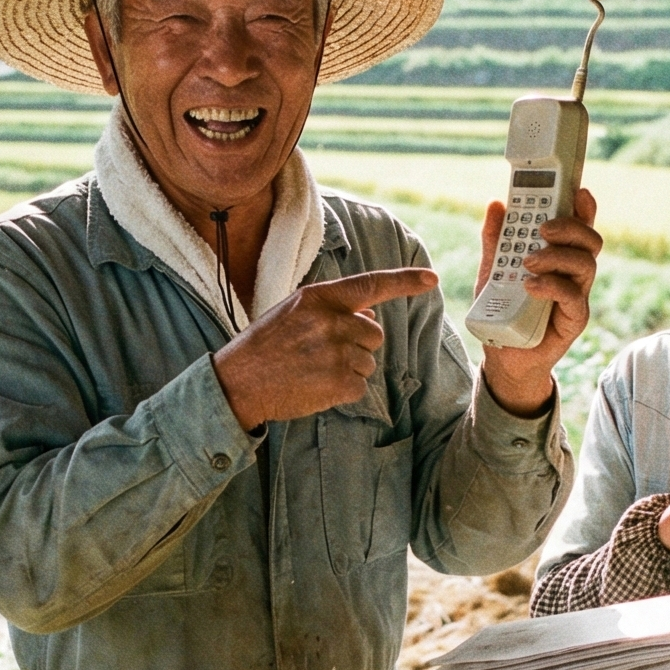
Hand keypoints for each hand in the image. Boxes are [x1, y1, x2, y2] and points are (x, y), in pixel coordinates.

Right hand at [213, 268, 436, 429]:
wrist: (238, 382)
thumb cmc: (266, 346)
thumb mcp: (294, 312)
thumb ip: (331, 308)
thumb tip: (371, 316)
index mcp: (319, 297)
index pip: (371, 284)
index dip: (405, 281)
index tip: (431, 279)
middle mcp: (332, 321)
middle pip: (374, 333)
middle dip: (358, 344)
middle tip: (322, 352)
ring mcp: (337, 353)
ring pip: (368, 362)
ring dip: (348, 368)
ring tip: (312, 369)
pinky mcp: (340, 383)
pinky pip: (359, 386)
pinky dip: (342, 390)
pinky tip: (315, 386)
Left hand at [478, 189, 601, 415]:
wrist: (503, 355)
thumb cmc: (505, 308)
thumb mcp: (493, 269)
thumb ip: (495, 239)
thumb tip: (496, 205)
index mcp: (559, 255)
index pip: (578, 226)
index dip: (583, 207)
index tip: (576, 189)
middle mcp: (573, 273)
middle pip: (589, 241)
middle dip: (570, 227)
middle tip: (543, 228)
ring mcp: (577, 295)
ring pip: (585, 265)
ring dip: (558, 256)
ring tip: (528, 261)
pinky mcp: (574, 320)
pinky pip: (573, 298)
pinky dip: (552, 286)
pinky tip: (531, 286)